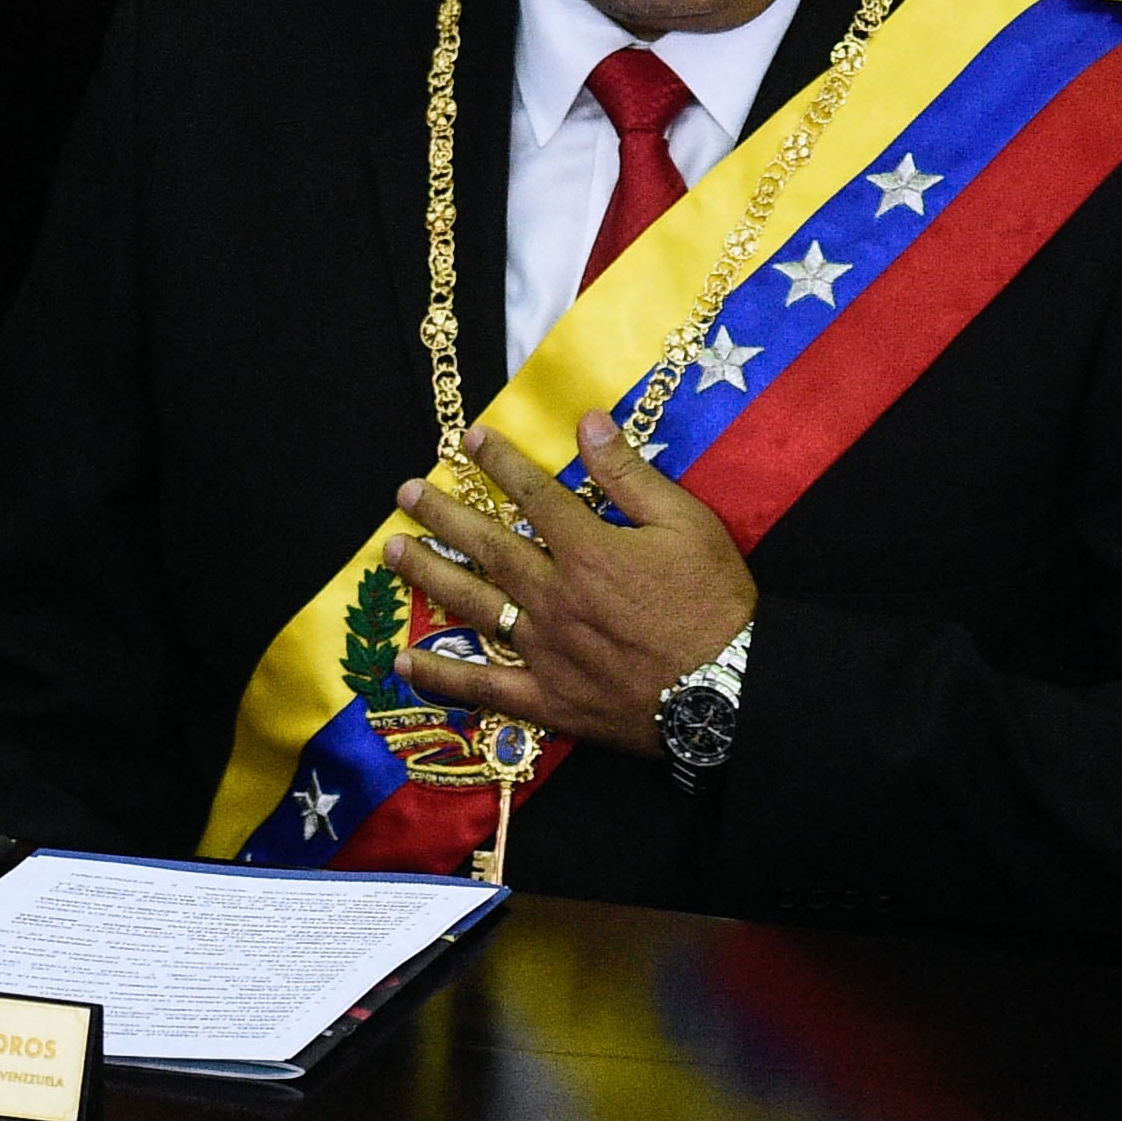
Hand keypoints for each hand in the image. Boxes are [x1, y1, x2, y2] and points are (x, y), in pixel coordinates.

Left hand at [381, 413, 756, 757]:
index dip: (499, 463)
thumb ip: (630, 474)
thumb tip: (587, 422)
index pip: (532, 495)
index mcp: (588, 550)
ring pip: (473, 605)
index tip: (468, 441)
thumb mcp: (687, 524)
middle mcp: (554, 596)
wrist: (729, 690)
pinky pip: (483, 687)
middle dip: (443, 514)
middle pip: (488, 546)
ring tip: (392, 552)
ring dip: (430, 575)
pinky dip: (442, 676)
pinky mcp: (548, 698)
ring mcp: (544, 649)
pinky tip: (404, 661)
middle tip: (406, 493)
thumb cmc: (715, 603)